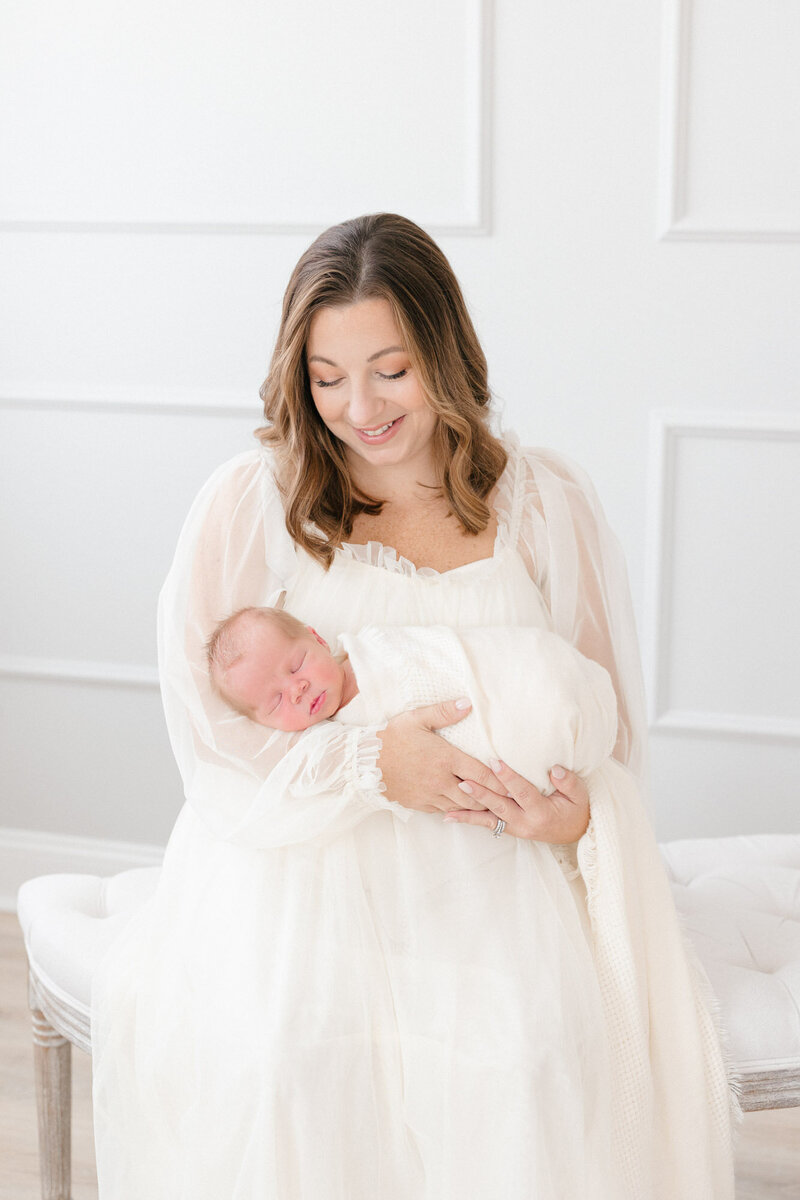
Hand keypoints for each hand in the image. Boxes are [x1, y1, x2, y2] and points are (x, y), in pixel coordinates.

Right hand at [377, 700, 509, 814]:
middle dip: (493, 798)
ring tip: (494, 808)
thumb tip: (467, 704)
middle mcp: (441, 780)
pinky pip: (444, 811)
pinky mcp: (420, 804)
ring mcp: (430, 794)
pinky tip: (465, 809)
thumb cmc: (391, 737)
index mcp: (445, 758)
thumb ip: (444, 712)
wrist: (364, 762)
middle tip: (510, 800)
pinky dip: (458, 811)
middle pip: (476, 794)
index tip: (514, 784)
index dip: (500, 781)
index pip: (481, 773)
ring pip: (462, 806)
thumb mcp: (416, 718)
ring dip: (477, 807)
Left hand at [442, 761, 590, 843]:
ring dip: (469, 808)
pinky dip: (467, 819)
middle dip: (481, 793)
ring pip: (488, 817)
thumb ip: (569, 782)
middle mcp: (525, 823)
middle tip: (464, 781)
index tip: (494, 761)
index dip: (508, 777)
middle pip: (499, 806)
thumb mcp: (580, 794)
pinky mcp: (508, 829)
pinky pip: (486, 824)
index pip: (522, 792)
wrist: (576, 832)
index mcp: (542, 812)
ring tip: (449, 801)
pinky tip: (448, 816)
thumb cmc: (577, 808)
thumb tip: (555, 769)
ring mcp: (515, 828)